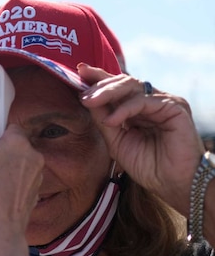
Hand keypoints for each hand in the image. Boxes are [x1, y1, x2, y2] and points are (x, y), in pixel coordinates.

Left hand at [78, 64, 203, 214]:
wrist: (171, 183)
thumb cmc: (148, 165)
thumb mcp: (116, 140)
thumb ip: (103, 119)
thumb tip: (86, 99)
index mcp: (138, 108)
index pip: (117, 87)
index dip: (99, 78)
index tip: (79, 71)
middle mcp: (151, 101)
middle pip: (123, 82)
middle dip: (100, 85)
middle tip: (82, 94)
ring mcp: (164, 102)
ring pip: (132, 86)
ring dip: (108, 93)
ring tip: (89, 102)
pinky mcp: (175, 107)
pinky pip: (143, 101)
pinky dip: (124, 109)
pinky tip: (111, 120)